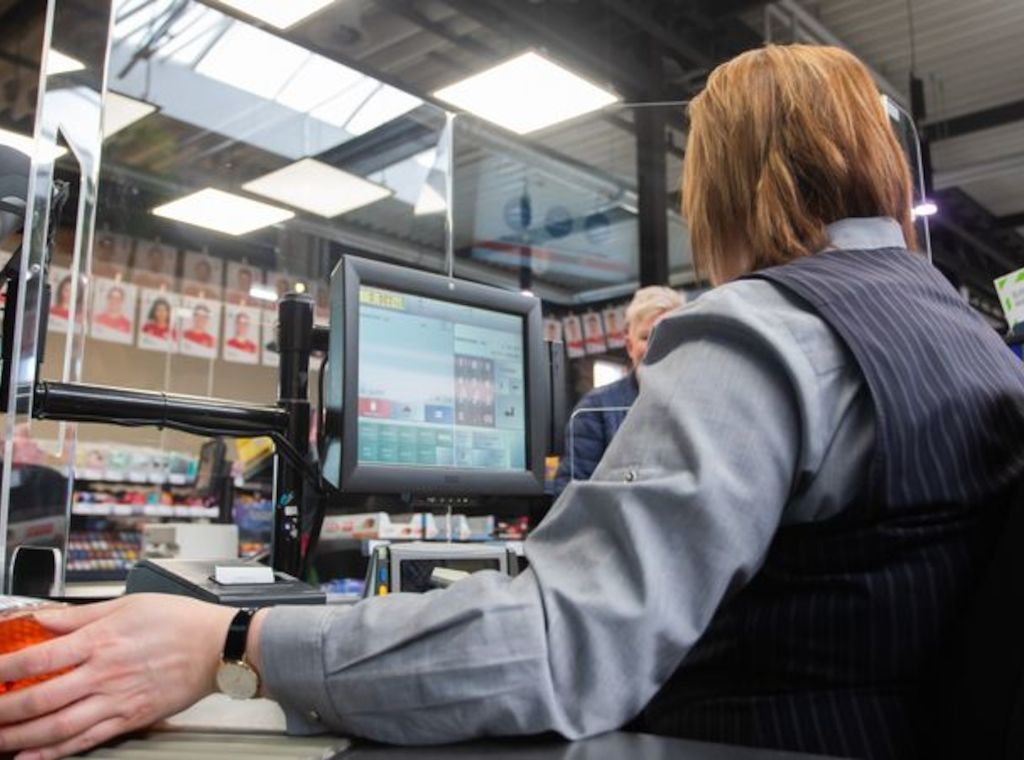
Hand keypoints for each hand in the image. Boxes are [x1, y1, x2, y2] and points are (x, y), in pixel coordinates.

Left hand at [0, 594, 236, 759]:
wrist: (219, 646)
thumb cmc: (180, 621)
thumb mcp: (129, 604)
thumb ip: (80, 614)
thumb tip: (43, 619)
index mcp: (102, 640)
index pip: (39, 657)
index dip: (5, 668)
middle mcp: (104, 673)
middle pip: (40, 698)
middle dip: (3, 710)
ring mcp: (116, 700)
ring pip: (56, 726)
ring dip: (19, 736)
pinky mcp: (130, 718)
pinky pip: (85, 740)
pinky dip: (53, 753)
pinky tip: (32, 756)